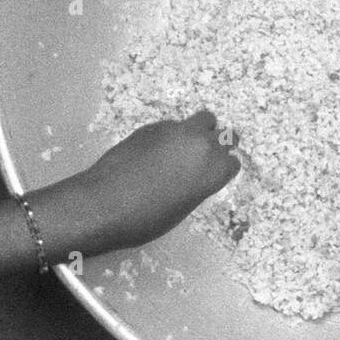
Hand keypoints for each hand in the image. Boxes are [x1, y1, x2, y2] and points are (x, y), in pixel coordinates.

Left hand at [74, 111, 239, 251]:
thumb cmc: (146, 218)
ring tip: (184, 147)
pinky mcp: (155, 125)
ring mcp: (178, 130)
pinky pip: (174, 126)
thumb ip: (197, 185)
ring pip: (204, 120)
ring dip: (200, 131)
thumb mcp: (183, 208)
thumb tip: (194, 174)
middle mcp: (202, 145)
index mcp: (214, 170)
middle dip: (220, 145)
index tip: (213, 176)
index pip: (233, 163)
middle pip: (227, 135)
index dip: (223, 169)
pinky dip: (172, 135)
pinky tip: (154, 151)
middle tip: (205, 159)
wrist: (105, 202)